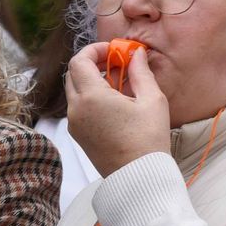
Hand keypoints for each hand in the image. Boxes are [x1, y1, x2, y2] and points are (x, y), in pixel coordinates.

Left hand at [66, 43, 170, 176]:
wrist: (138, 175)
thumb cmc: (148, 138)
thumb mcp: (152, 99)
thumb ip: (141, 72)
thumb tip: (137, 54)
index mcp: (91, 97)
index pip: (80, 61)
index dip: (96, 50)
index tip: (116, 50)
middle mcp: (76, 109)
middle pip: (74, 74)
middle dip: (94, 63)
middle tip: (118, 63)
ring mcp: (75, 124)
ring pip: (75, 91)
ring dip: (93, 80)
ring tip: (121, 83)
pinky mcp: (79, 135)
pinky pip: (79, 107)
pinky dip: (92, 96)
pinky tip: (116, 101)